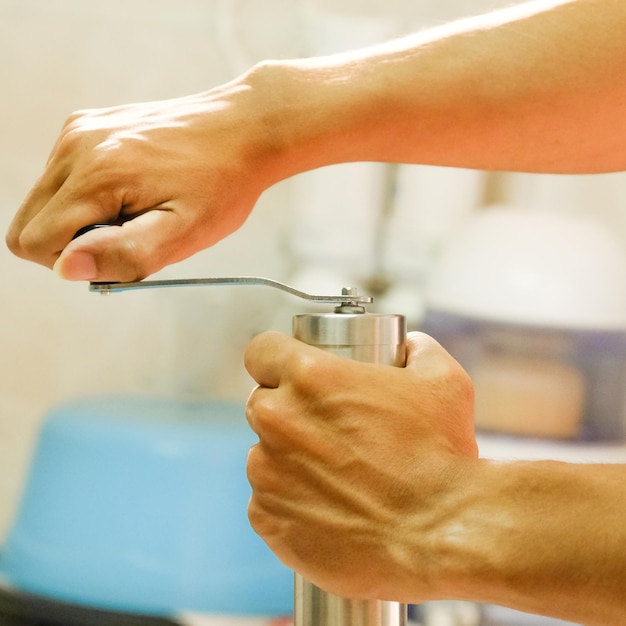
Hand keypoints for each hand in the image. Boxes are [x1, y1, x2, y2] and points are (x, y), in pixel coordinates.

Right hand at [6, 80, 274, 281]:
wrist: (243, 130)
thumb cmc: (221, 184)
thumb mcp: (184, 233)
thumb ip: (125, 254)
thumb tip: (67, 268)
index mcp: (96, 174)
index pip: (35, 242)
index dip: (76, 262)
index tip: (122, 250)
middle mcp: (77, 145)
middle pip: (31, 223)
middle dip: (76, 243)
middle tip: (132, 232)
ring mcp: (79, 130)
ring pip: (45, 202)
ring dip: (85, 219)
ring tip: (139, 209)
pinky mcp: (87, 125)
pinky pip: (64, 178)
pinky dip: (91, 196)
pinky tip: (135, 189)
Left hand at [244, 331, 476, 601]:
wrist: (441, 533)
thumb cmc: (441, 454)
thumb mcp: (442, 381)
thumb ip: (418, 349)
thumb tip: (408, 346)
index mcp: (307, 376)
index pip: (262, 351)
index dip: (276, 358)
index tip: (292, 373)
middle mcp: (277, 419)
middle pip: (263, 402)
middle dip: (288, 410)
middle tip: (328, 429)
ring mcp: (266, 472)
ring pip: (264, 454)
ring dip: (289, 459)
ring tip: (334, 475)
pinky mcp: (267, 519)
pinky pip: (267, 501)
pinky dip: (289, 503)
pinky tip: (327, 508)